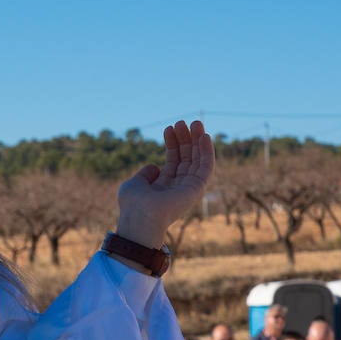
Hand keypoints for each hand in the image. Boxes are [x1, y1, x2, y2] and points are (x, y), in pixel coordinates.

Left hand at [114, 120, 213, 248]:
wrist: (140, 218)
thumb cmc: (133, 204)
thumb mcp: (134, 184)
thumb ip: (145, 174)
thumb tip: (155, 166)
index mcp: (163, 186)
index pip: (173, 161)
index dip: (172, 144)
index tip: (169, 128)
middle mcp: (177, 187)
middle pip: (186, 158)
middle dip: (185, 139)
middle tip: (184, 121)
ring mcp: (188, 188)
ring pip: (197, 160)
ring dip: (197, 141)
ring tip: (195, 122)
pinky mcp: (197, 189)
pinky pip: (206, 167)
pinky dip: (207, 151)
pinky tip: (204, 136)